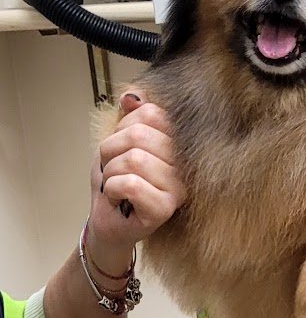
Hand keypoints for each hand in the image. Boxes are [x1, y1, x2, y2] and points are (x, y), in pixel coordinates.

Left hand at [88, 90, 185, 275]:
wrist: (107, 221)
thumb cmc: (116, 182)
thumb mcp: (118, 141)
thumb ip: (129, 117)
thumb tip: (132, 96)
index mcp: (177, 144)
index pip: (150, 114)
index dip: (123, 127)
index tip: (120, 149)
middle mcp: (184, 164)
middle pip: (140, 135)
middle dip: (112, 151)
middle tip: (114, 171)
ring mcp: (178, 188)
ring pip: (134, 159)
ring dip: (111, 173)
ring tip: (115, 186)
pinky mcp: (165, 208)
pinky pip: (130, 183)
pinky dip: (112, 189)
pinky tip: (118, 199)